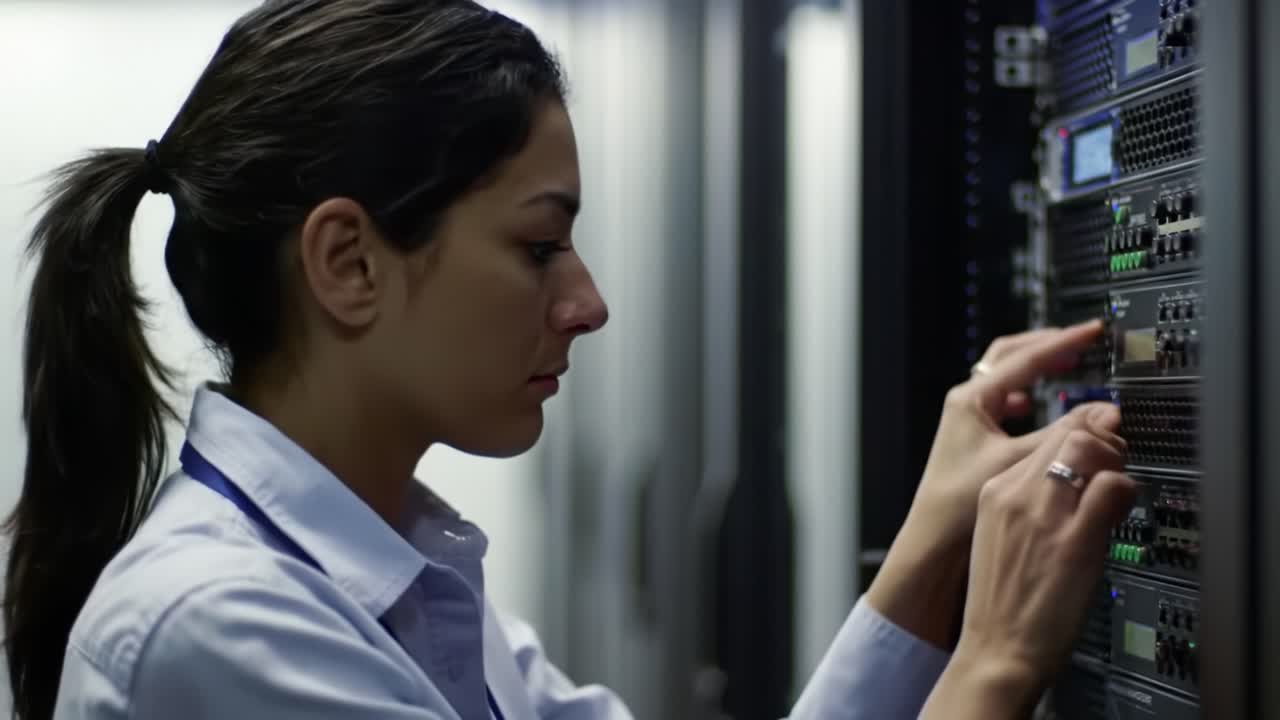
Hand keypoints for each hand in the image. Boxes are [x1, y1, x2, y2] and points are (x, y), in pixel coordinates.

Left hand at [911, 320, 1109, 548]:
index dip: (1063, 342)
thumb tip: (1103, 412)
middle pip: (1009, 357)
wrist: (934, 540)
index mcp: (971, 400)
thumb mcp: (1018, 462)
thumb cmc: (960, 503)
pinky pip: (1002, 403)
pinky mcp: (973, 439)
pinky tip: (1036, 404)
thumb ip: (1062, 435)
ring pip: (1005, 378)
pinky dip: (1025, 394)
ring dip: (1035, 367)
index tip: (1093, 331)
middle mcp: (966, 405)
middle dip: (1046, 345)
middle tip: (1080, 340)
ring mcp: (968, 421)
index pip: (1025, 358)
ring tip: (1065, 362)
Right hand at [919, 404, 1136, 719]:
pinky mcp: (1075, 540)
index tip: (1099, 439)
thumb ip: (1031, 504)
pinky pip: (1112, 488)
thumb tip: (1074, 481)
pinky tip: (1121, 508)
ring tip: (1119, 484)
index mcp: (995, 493)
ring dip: (1116, 459)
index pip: (1045, 437)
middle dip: (1103, 438)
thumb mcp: (1002, 538)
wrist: (997, 649)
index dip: (1081, 432)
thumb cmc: (1002, 603)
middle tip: (1118, 459)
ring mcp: (1046, 516)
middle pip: (1069, 434)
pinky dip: (1125, 490)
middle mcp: (1016, 495)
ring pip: (1090, 449)